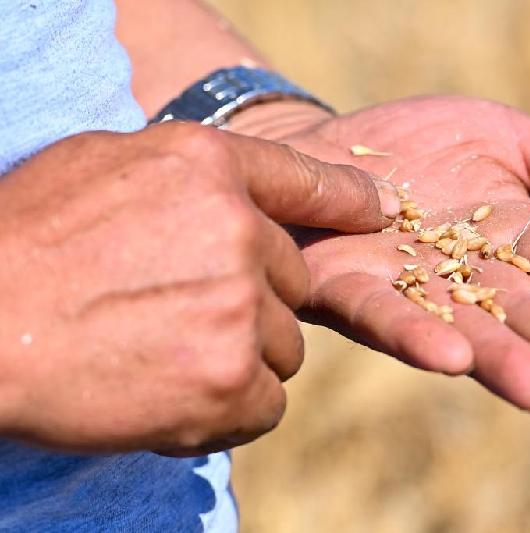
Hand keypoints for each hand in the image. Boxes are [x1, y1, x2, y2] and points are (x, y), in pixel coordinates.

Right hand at [0, 122, 396, 454]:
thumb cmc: (25, 241)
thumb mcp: (104, 168)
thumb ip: (185, 178)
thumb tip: (235, 200)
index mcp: (207, 165)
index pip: (305, 180)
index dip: (345, 201)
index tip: (376, 214)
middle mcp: (238, 230)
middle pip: (293, 284)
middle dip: (252, 304)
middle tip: (177, 315)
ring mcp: (239, 307)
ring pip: (283, 348)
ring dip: (238, 359)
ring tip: (161, 354)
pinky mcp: (229, 378)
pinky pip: (266, 403)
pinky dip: (228, 408)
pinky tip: (167, 395)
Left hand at [236, 96, 529, 410]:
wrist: (330, 148)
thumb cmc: (423, 148)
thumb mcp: (509, 140)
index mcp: (512, 240)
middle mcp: (464, 277)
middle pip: (521, 313)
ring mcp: (406, 288)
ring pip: (458, 326)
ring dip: (500, 358)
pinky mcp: (346, 288)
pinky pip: (378, 312)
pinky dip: (412, 334)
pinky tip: (448, 355)